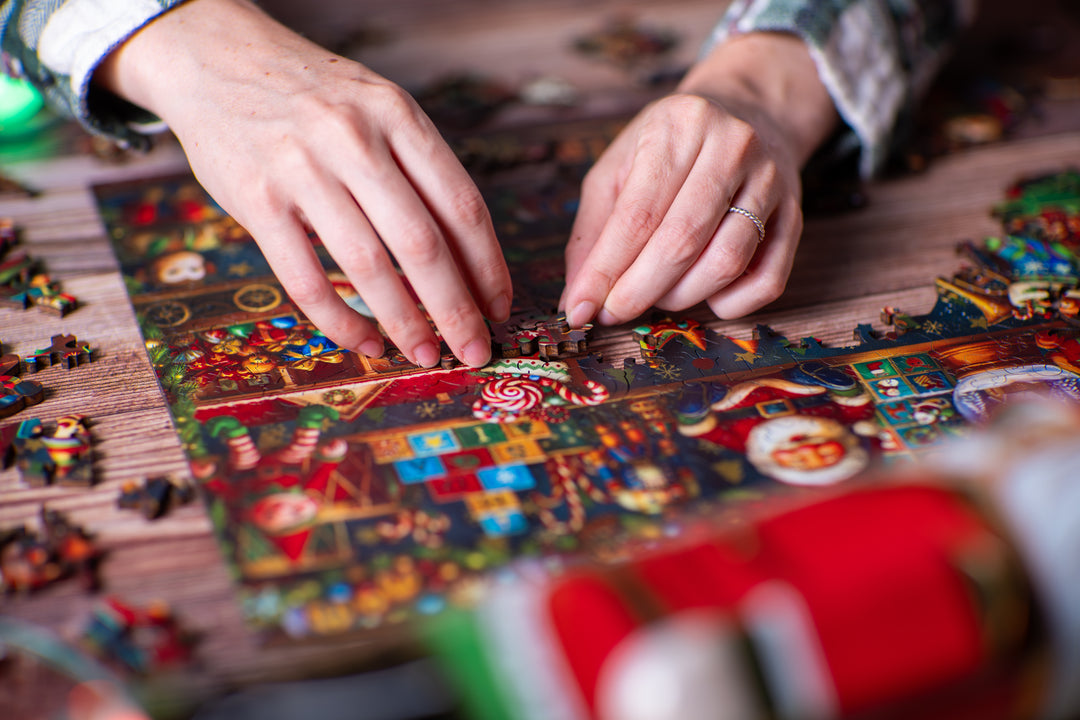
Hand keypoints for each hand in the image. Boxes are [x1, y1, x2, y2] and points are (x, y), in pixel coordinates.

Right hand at [97, 0, 510, 367]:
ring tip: (425, 354)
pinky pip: (306, 278)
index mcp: (398, 116)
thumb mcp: (377, 108)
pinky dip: (340, 320)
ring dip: (404, 321)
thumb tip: (465, 257)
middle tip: (474, 350)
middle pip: (422, 243)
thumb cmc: (312, 95)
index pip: (461, 204)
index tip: (499, 306)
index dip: (487, 266)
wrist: (217, 57)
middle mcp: (355, 140)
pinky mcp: (257, 200)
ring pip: (367, 265)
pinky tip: (365, 340)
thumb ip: (417, 170)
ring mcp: (302, 169)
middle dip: (456, 308)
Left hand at [561, 33, 837, 327]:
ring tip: (656, 297)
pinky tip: (705, 296)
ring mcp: (771, 181)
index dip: (606, 270)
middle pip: (682, 240)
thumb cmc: (670, 146)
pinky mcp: (795, 215)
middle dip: (640, 290)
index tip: (580, 308)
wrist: (748, 112)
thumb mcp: (620, 167)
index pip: (638, 214)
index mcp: (680, 125)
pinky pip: (767, 280)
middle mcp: (732, 146)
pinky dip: (730, 303)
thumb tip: (577, 298)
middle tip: (614, 314)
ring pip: (726, 262)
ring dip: (682, 297)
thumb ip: (594, 230)